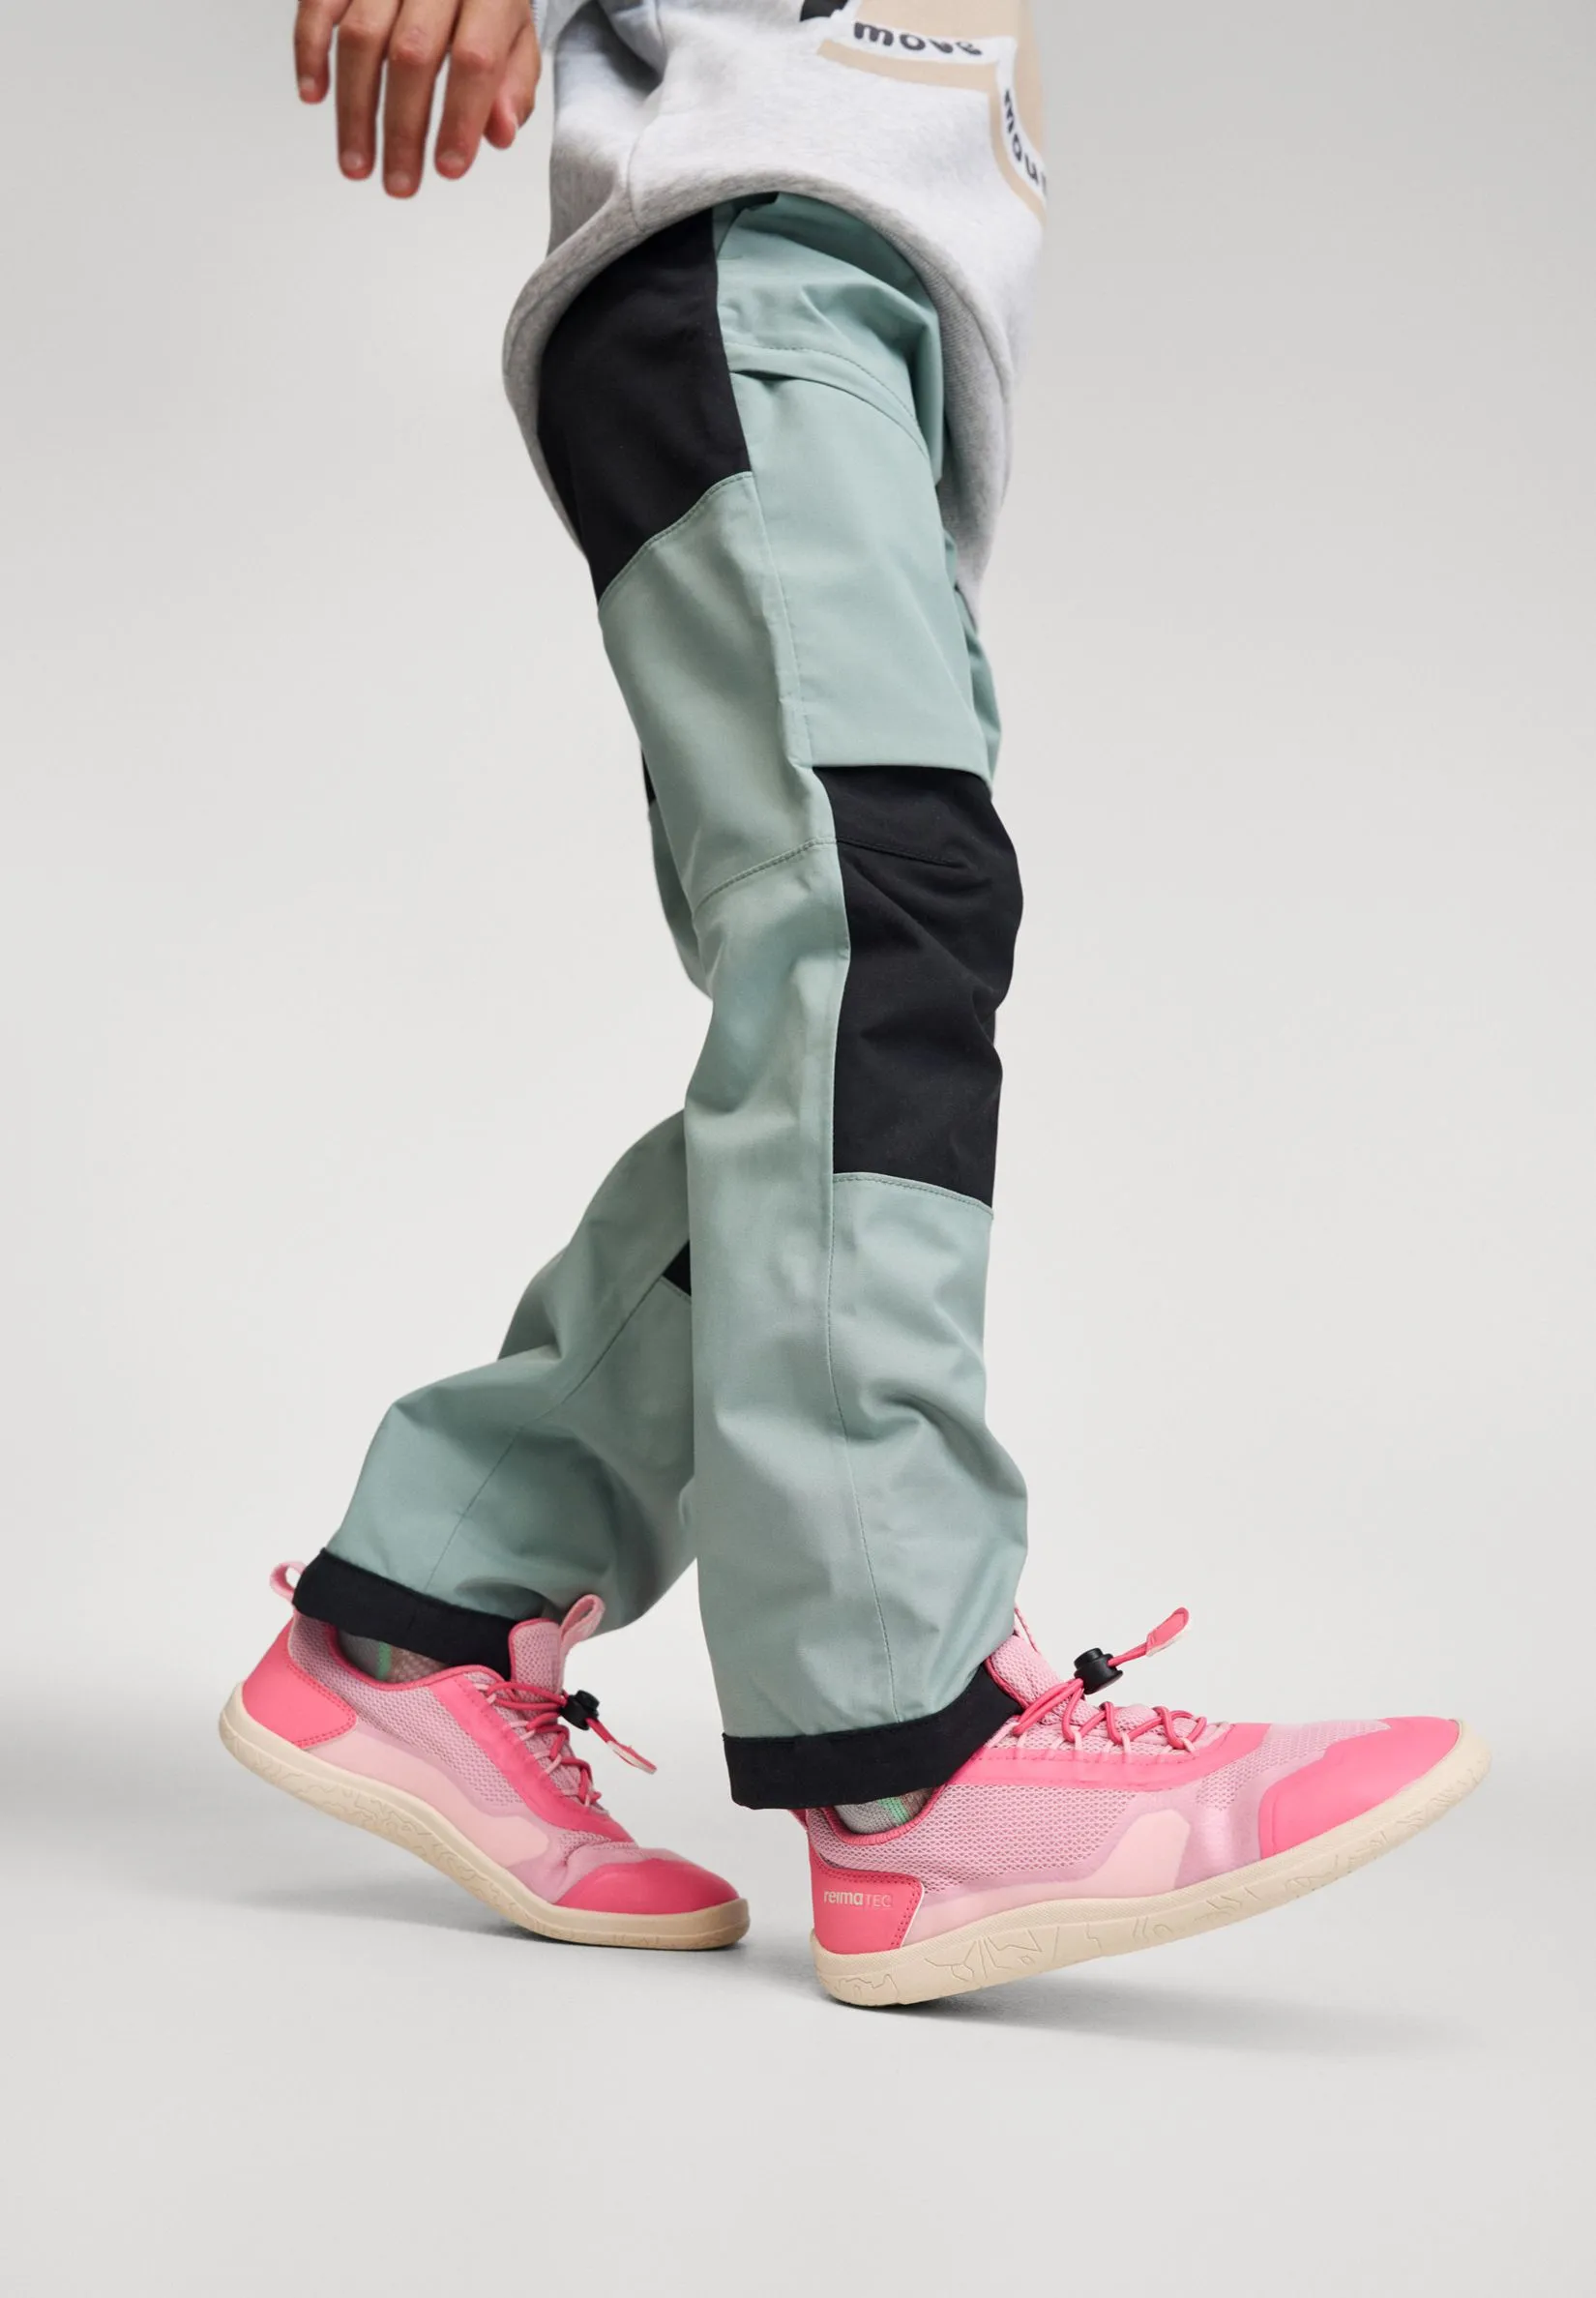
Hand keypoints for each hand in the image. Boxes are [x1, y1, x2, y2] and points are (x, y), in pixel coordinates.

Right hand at [295, 0, 540, 196]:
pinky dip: (310, 51)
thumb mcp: (515, 35)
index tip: (448, 168)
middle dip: (404, 130)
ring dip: (355, 110)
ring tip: (357, 164)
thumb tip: (499, 133)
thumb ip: (513, 85)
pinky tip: (313, 95)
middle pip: (413, 55)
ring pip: (361, 37)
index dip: (460, 119)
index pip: (474, 59)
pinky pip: (318, 5)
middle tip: (399, 184)